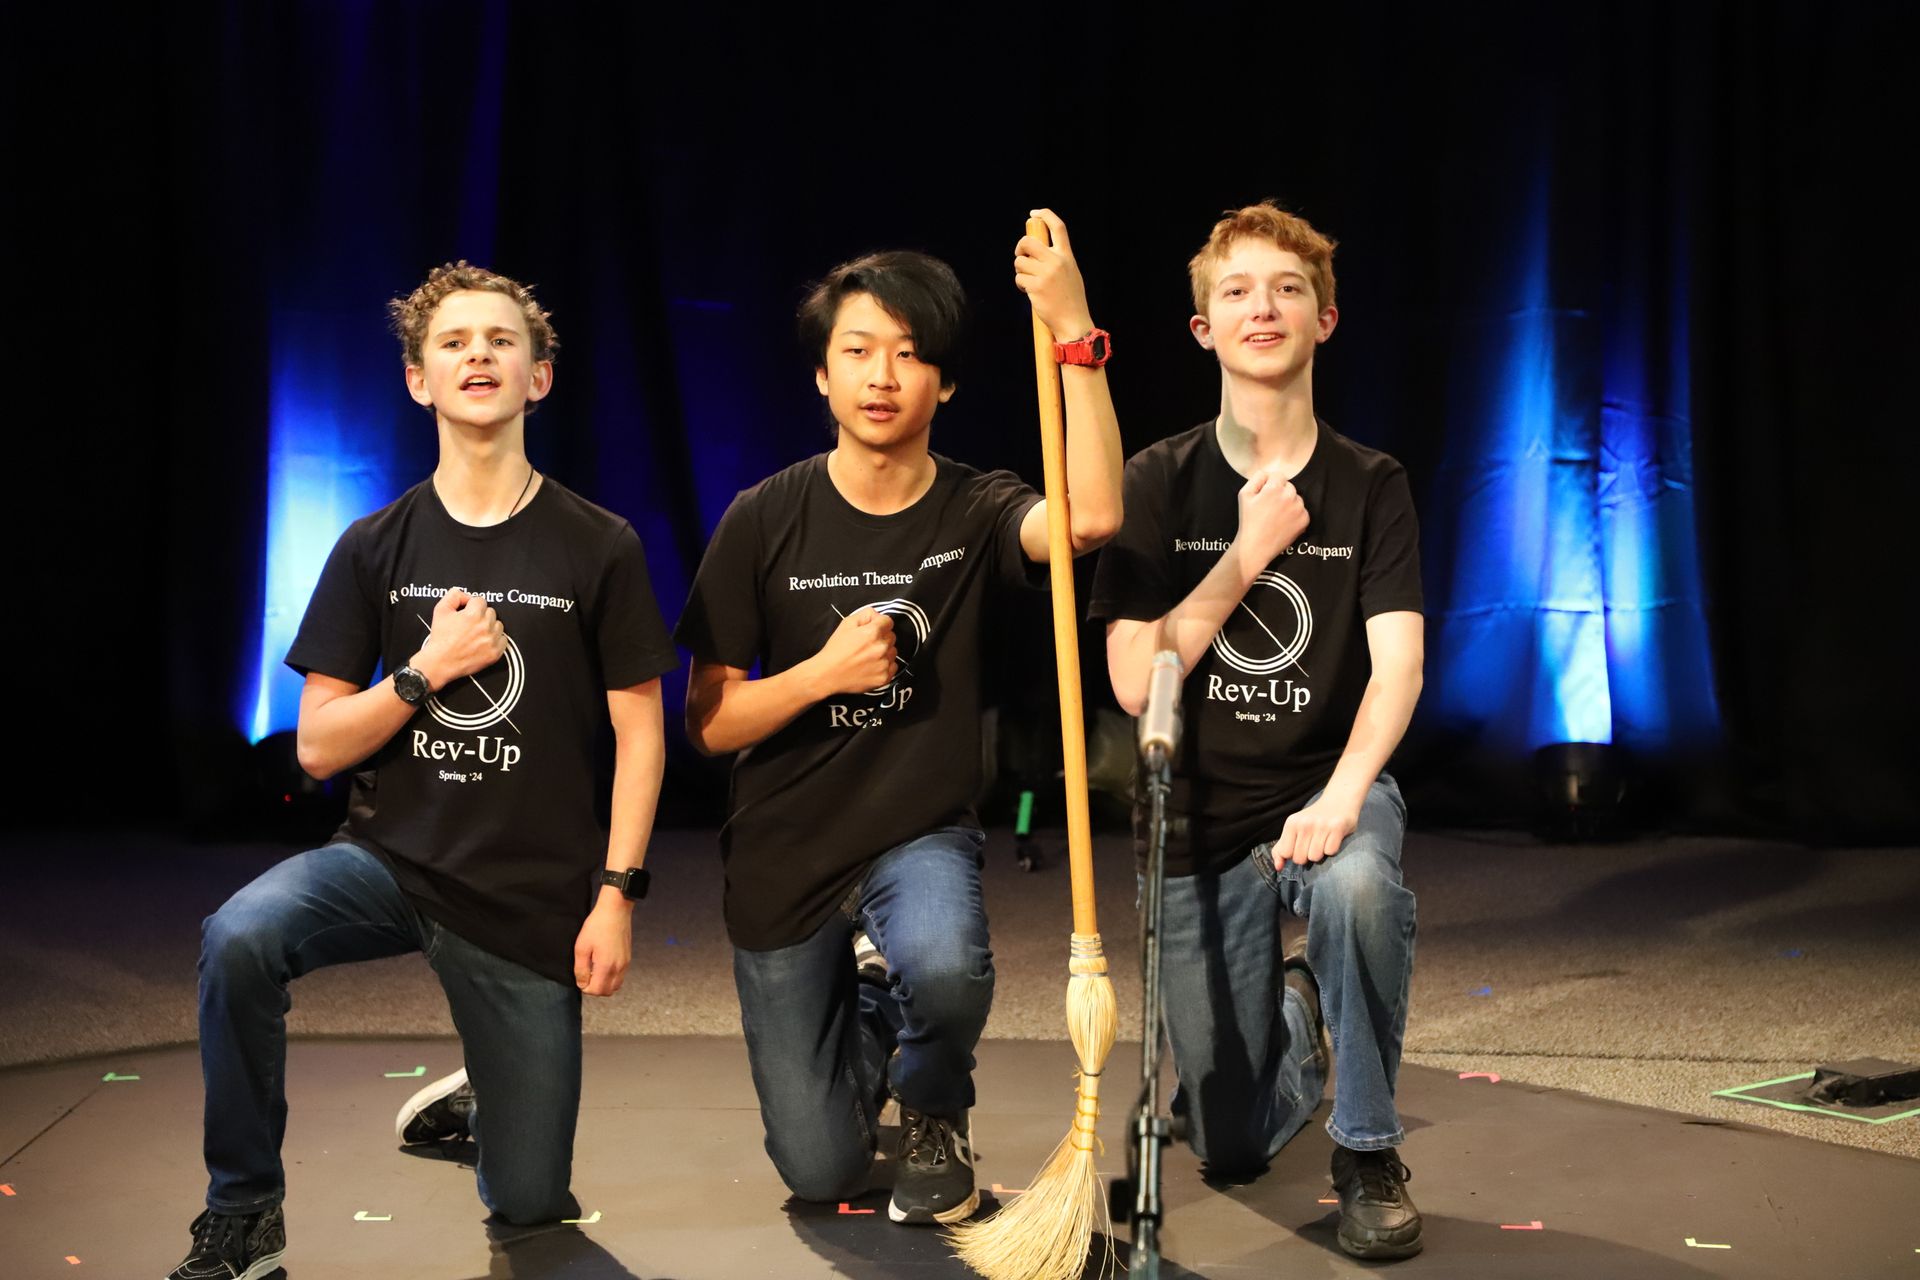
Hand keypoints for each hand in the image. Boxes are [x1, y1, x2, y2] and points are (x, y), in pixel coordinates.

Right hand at [415, 588, 506, 686]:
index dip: (471, 606)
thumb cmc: (440, 638)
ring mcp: (491, 640)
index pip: (480, 600)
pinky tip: (483, 642)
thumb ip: (454, 596)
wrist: (440, 662)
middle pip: (491, 612)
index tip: (466, 613)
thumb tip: (465, 594)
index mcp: (473, 614)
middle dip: (481, 616)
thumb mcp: (440, 610)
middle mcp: (485, 626)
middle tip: (470, 625)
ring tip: (476, 634)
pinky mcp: (495, 653)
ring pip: (498, 625)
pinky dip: (496, 640)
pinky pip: (503, 640)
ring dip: (489, 627)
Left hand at [573, 897, 632, 996]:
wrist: (615, 911)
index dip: (585, 987)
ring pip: (616, 986)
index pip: (596, 991)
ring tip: (595, 970)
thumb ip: (580, 969)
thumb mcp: (581, 947)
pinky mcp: (628, 958)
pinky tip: (603, 964)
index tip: (580, 976)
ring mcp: (625, 963)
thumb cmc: (597, 926)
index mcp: (606, 966)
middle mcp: (619, 968)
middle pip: (607, 992)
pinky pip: (620, 976)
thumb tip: (581, 984)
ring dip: (604, 984)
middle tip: (587, 975)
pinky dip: (611, 977)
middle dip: (595, 988)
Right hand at [811, 607, 896, 695]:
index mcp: (872, 633)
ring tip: (868, 656)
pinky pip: (893, 666)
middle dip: (882, 637)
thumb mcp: (846, 623)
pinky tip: (872, 666)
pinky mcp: (884, 678)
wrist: (828, 674)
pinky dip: (885, 665)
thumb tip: (877, 615)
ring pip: (893, 652)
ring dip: (885, 652)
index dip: (880, 623)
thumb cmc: (835, 649)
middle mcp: (881, 648)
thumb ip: (865, 614)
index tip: (873, 629)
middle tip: (867, 644)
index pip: (888, 621)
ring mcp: (883, 664)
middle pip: (892, 636)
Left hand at [1014, 208, 1094, 341]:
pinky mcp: (1035, 287)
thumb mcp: (1071, 273)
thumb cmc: (1071, 299)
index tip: (1034, 214)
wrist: (1073, 322)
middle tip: (1022, 257)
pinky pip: (1019, 278)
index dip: (1045, 215)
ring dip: (1020, 270)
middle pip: (1028, 242)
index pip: (1058, 227)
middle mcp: (1057, 261)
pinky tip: (1029, 291)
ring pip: (1020, 261)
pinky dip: (1021, 284)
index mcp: (1067, 256)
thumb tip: (1038, 250)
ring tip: (1029, 281)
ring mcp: (1045, 274)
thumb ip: (1058, 259)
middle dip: (1020, 248)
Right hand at [1234, 466, 1308, 570]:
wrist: (1256, 547)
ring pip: (1296, 498)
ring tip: (1277, 516)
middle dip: (1281, 493)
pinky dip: (1295, 515)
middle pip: (1289, 486)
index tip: (1265, 495)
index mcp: (1274, 488)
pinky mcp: (1305, 520)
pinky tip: (1284, 522)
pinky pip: (1302, 511)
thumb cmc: (1248, 521)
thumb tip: (1267, 473)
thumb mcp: (1244, 495)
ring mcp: (1299, 509)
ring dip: (1289, 503)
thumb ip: (1256, 478)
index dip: (1271, 484)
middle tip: (1270, 507)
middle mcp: (1289, 496)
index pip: (1279, 475)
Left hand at [1272, 796, 1360, 865]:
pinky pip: (1330, 852)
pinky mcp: (1337, 827)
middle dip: (1307, 856)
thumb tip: (1278, 867)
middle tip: (1314, 843)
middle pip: (1300, 858)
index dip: (1293, 854)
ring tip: (1323, 841)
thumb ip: (1282, 848)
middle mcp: (1305, 823)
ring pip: (1315, 857)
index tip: (1301, 846)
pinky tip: (1333, 838)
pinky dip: (1332, 849)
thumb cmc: (1315, 818)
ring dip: (1320, 854)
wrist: (1339, 799)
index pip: (1285, 853)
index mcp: (1292, 823)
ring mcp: (1321, 825)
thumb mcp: (1294, 828)